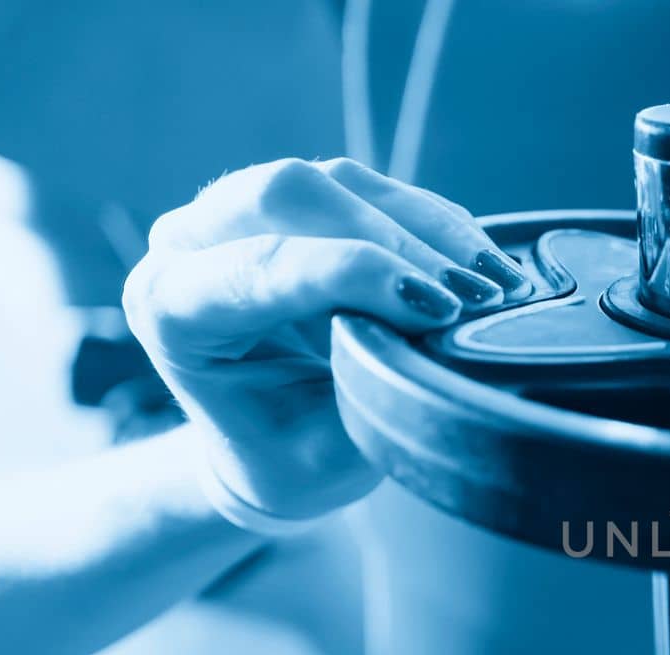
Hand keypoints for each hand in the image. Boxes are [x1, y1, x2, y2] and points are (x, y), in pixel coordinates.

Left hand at [122, 157, 526, 519]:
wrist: (274, 449)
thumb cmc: (288, 456)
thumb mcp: (325, 449)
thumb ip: (368, 391)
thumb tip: (435, 330)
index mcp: (173, 307)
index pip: (261, 263)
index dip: (356, 274)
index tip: (439, 308)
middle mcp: (191, 240)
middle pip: (288, 192)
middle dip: (393, 242)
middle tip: (470, 298)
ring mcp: (244, 210)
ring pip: (341, 182)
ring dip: (428, 232)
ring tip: (496, 286)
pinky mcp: (304, 202)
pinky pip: (376, 190)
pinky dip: (439, 227)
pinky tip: (489, 267)